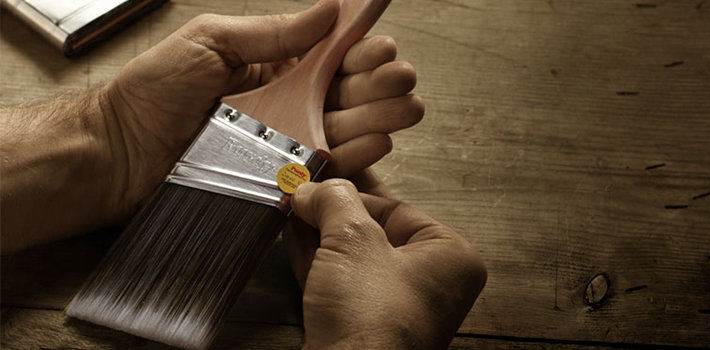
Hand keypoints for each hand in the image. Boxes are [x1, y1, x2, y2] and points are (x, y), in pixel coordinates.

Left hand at [99, 0, 423, 219]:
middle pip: (350, 91)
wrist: (117, 153)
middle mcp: (287, 103)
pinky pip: (328, 166)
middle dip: (383, 82)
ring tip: (404, 107)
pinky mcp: (282, 178)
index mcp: (274, 67)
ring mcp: (286, 141)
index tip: (381, 44)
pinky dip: (358, 154)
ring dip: (383, 116)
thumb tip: (328, 10)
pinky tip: (379, 140)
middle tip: (398, 78)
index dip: (362, 48)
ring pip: (349, 127)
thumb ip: (273, 32)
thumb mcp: (210, 42)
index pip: (332, 54)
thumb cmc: (149, 94)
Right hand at [284, 177, 486, 348]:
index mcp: (451, 258)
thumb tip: (318, 188)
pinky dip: (318, 262)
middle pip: (374, 232)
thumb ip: (336, 203)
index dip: (353, 193)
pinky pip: (341, 284)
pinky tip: (294, 240)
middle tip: (304, 191)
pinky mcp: (365, 327)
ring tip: (293, 209)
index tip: (322, 182)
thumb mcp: (353, 241)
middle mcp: (430, 284)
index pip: (397, 208)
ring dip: (320, 234)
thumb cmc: (372, 323)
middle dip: (334, 213)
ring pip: (354, 258)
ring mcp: (397, 309)